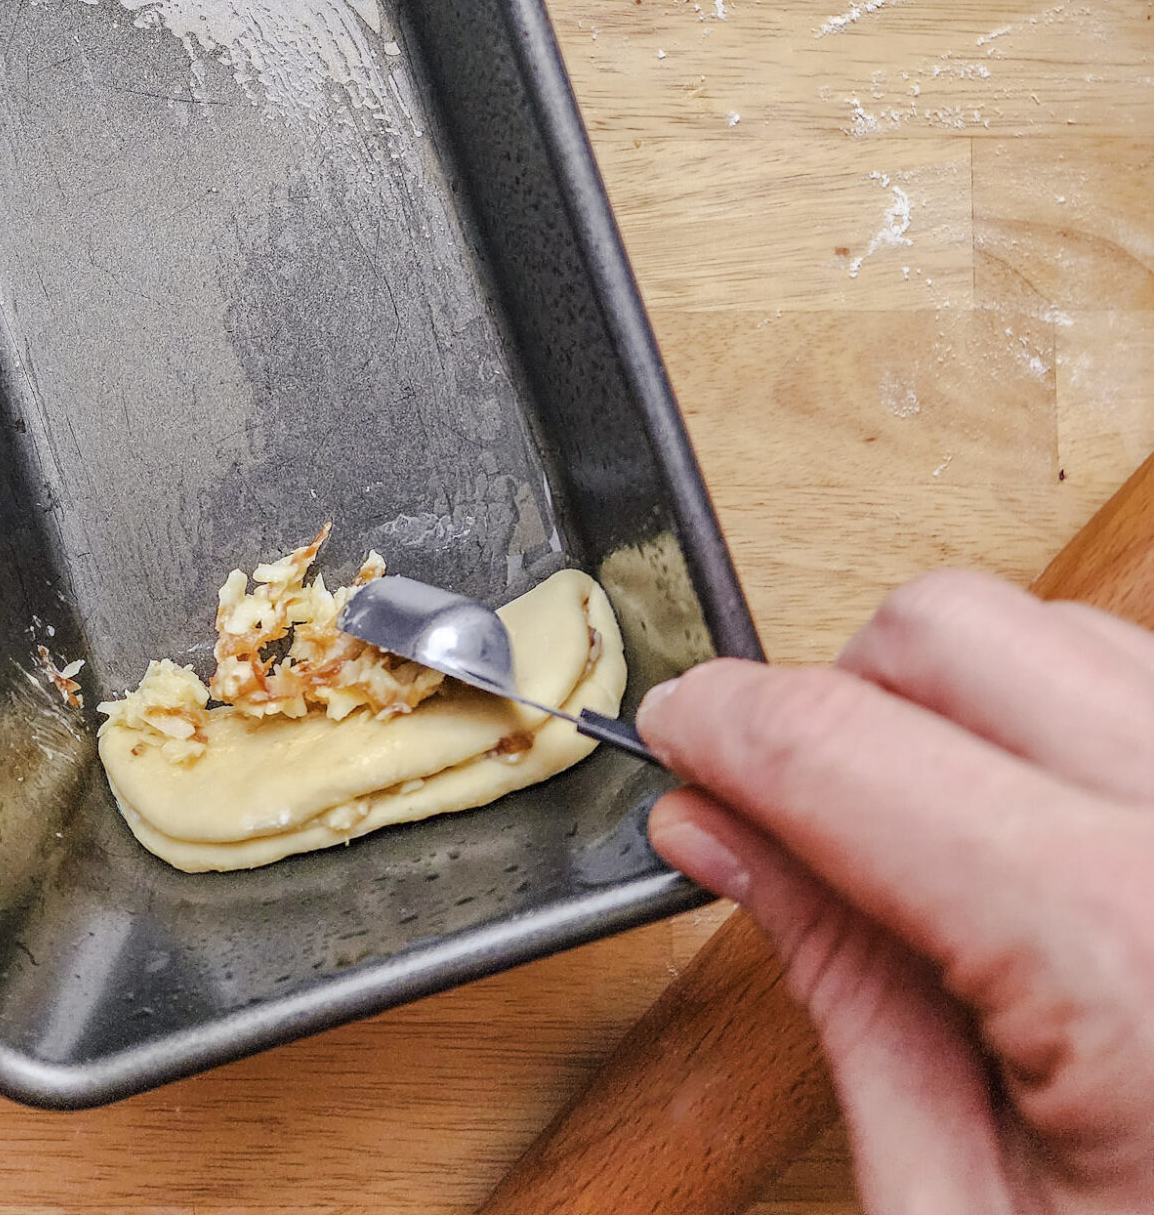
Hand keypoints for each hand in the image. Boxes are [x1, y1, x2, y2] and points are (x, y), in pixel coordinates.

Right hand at [638, 569, 1153, 1214]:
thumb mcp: (964, 1206)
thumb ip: (839, 980)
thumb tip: (721, 828)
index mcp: (1122, 947)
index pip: (843, 745)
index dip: (721, 726)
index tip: (677, 737)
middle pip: (948, 630)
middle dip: (840, 700)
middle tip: (806, 823)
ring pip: (1052, 628)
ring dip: (957, 705)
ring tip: (946, 859)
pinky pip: (1141, 679)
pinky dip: (1060, 724)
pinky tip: (1047, 848)